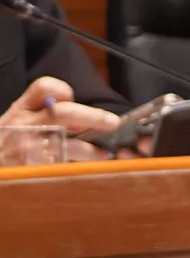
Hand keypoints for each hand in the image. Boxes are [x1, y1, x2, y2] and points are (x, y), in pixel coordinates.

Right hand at [3, 76, 118, 159]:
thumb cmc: (9, 142)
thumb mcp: (18, 120)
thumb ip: (44, 113)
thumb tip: (83, 121)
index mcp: (22, 108)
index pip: (45, 87)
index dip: (63, 91)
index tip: (73, 99)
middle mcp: (25, 124)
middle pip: (63, 113)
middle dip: (92, 117)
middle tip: (113, 122)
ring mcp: (29, 147)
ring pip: (67, 144)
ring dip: (90, 150)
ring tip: (104, 154)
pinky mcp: (33, 168)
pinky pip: (61, 166)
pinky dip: (77, 167)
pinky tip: (87, 170)